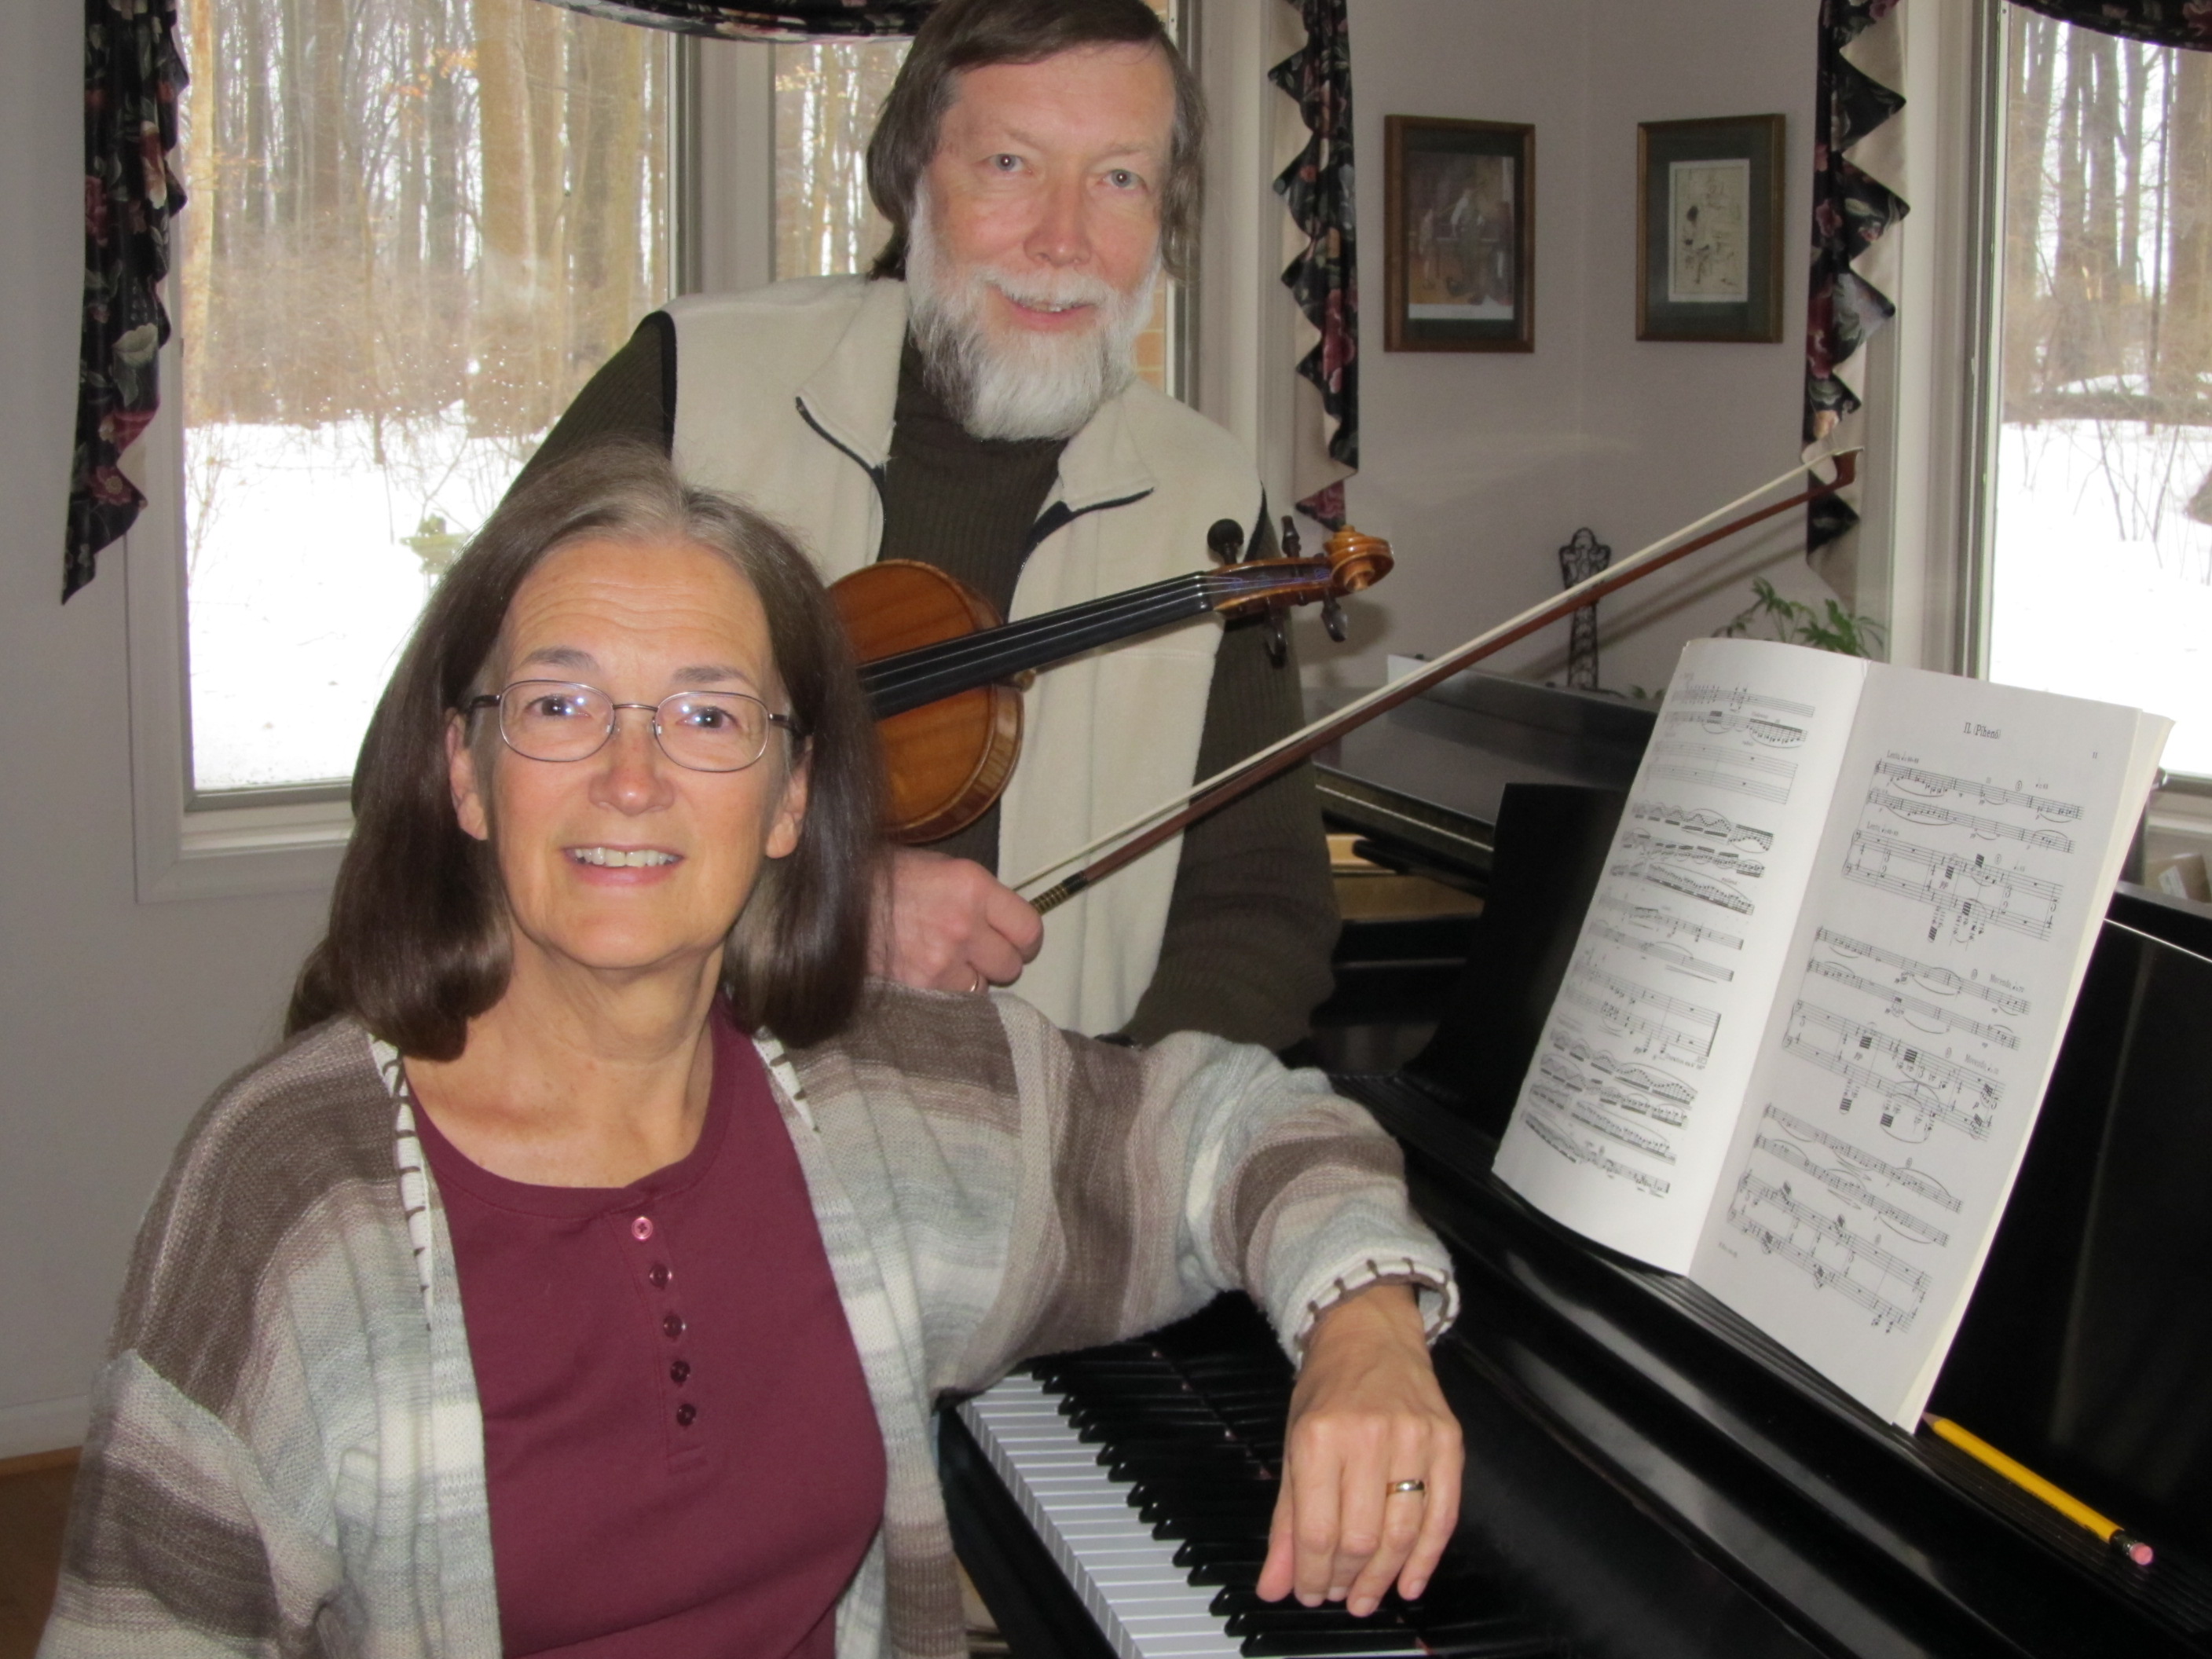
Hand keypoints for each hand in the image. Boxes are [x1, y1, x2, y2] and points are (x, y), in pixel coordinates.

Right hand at [871, 846, 1043, 992]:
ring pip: (982, 987)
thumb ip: (974, 893)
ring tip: (944, 962)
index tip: (1018, 943)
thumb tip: (1000, 917)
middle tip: (978, 954)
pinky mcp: (921, 987)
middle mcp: (964, 924)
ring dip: (970, 979)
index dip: (1025, 940)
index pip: (1028, 928)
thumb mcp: (936, 866)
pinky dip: (945, 993)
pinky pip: (953, 1001)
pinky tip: (926, 974)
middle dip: (998, 961)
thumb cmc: (881, 877)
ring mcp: (942, 960)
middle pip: (1011, 964)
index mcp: (972, 886)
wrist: (830, 902)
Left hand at [1258, 1284, 1461, 1617]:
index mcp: (1319, 1437)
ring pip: (1403, 1534)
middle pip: (1360, 1538)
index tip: (1308, 1592)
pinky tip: (1411, 1581)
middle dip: (1346, 1580)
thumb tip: (1274, 1586)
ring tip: (1368, 1597)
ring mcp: (1414, 1438)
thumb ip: (1286, 1523)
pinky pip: (1443, 1515)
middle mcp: (1367, 1436)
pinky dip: (1427, 1558)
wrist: (1369, 1333)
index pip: (1317, 1531)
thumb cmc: (1327, 1391)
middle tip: (1339, 1596)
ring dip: (1384, 1577)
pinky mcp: (1449, 1441)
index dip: (1312, 1575)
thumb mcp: (1293, 1448)